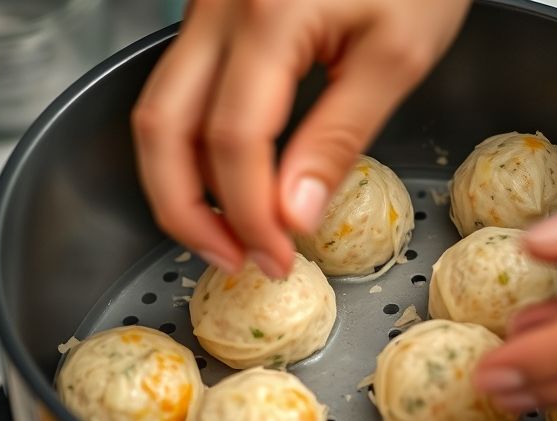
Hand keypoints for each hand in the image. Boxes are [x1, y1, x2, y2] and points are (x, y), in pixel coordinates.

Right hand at [132, 0, 469, 276]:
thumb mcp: (397, 56)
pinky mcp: (213, 12)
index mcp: (268, 16)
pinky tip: (230, 179)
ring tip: (226, 231)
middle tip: (230, 259)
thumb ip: (338, 138)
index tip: (275, 257)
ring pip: (159, 109)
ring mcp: (205, 6)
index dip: (248, 213)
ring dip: (180, 181)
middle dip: (184, 209)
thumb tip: (292, 215)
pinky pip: (181, 89)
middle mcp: (217, 8)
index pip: (233, 140)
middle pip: (160, 126)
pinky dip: (194, 145)